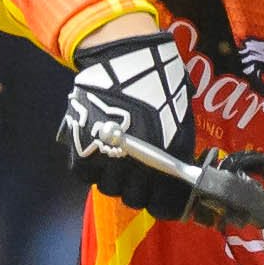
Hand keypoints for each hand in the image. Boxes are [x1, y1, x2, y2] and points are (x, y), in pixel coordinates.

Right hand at [59, 23, 203, 219]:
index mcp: (167, 162)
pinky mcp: (81, 148)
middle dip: (137, 188)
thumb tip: (180, 172)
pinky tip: (96, 148)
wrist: (127, 57)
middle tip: (136, 170)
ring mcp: (107, 159)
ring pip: (108, 188)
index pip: (164, 207)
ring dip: (112, 177)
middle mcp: (138, 167)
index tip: (160, 195)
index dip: (163, 203)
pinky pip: (83, 174)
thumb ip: (179, 151)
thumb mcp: (182, 119)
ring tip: (115, 155)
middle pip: (134, 200)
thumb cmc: (161, 83)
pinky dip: (89, 165)